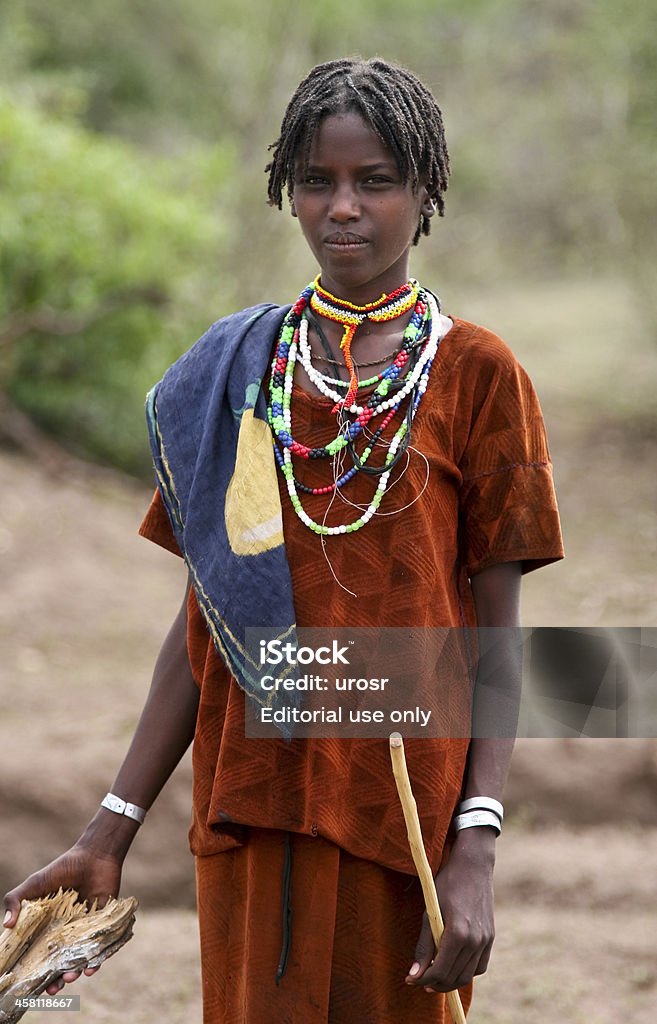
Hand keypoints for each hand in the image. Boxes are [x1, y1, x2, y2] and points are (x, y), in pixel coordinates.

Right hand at [3, 844, 122, 994]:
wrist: (94, 857)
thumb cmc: (61, 870)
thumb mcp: (34, 884)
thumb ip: (16, 900)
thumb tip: (6, 926)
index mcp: (48, 927)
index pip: (40, 954)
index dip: (36, 970)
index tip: (31, 984)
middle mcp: (66, 932)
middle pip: (60, 962)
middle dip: (56, 979)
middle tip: (53, 989)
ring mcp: (85, 931)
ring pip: (79, 959)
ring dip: (74, 972)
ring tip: (70, 977)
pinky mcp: (103, 927)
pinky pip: (100, 949)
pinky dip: (96, 960)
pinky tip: (90, 967)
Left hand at [405, 830, 495, 993]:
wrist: (473, 866)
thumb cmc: (447, 884)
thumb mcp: (430, 912)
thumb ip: (423, 946)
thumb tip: (413, 975)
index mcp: (458, 934)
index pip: (440, 971)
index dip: (423, 979)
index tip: (411, 979)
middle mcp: (475, 941)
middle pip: (455, 978)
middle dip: (435, 984)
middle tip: (421, 980)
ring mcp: (486, 940)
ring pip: (468, 975)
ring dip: (451, 980)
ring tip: (435, 975)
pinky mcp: (491, 937)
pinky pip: (480, 966)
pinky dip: (466, 971)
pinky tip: (453, 964)